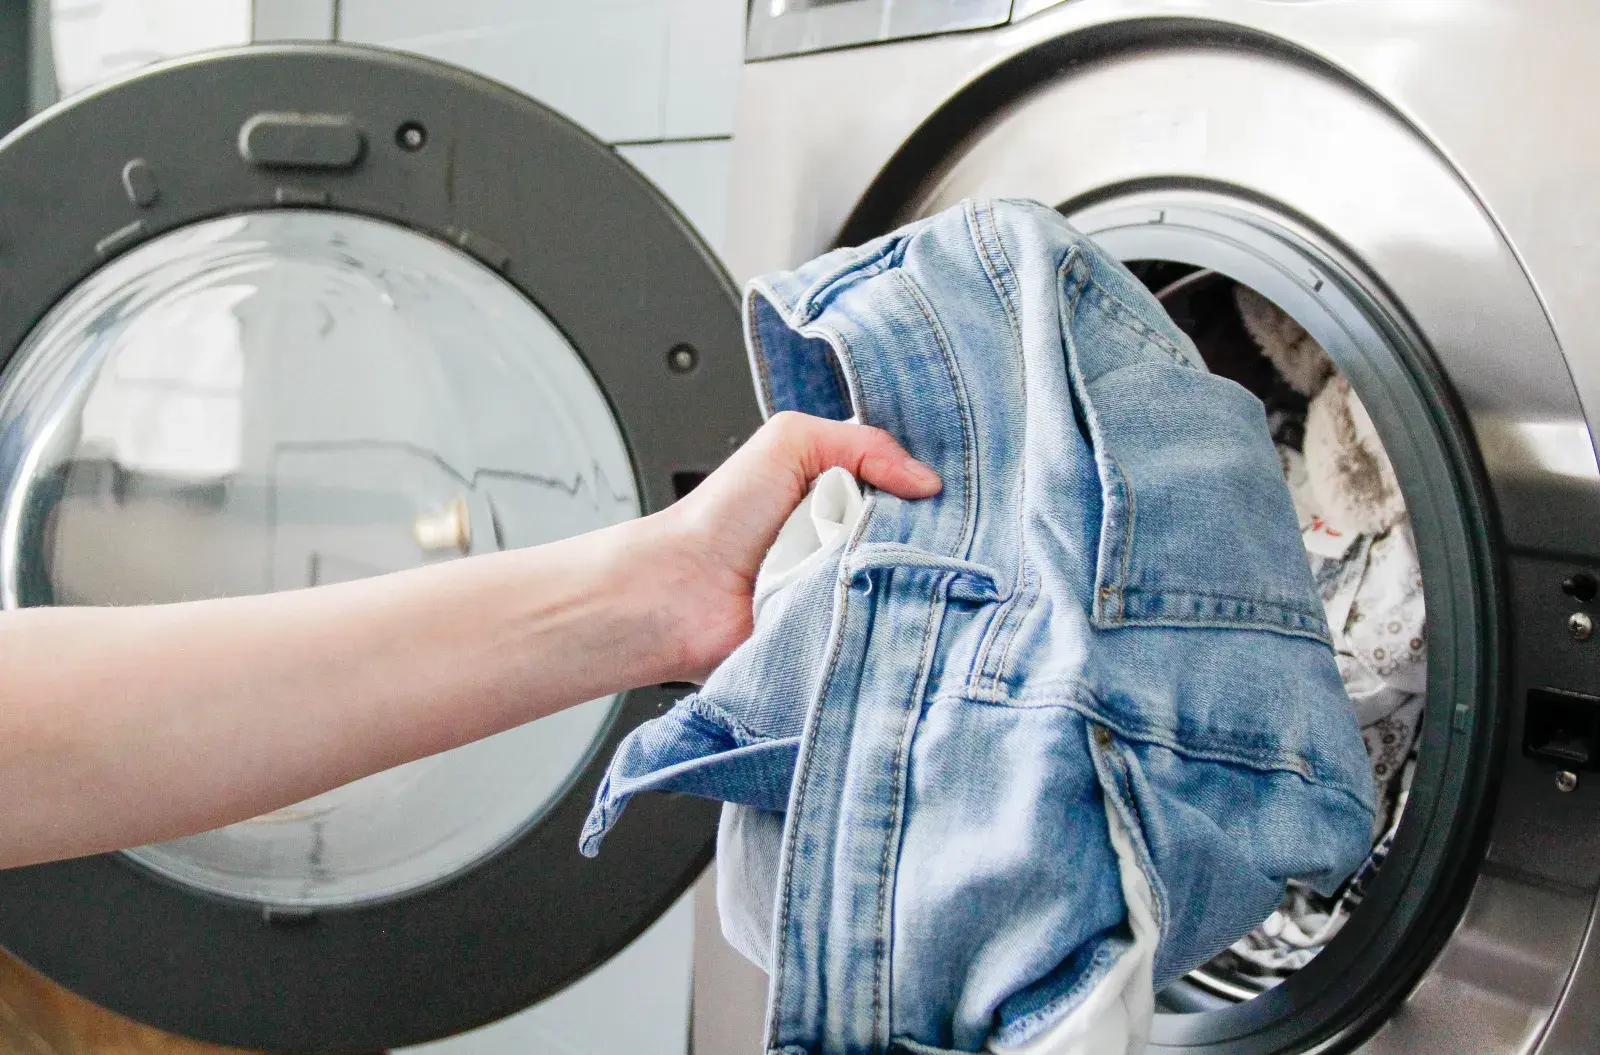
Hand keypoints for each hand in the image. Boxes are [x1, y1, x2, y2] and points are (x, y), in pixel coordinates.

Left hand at [648, 412, 940, 681]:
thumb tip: (928, 481)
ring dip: (905, 571)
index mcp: (843, 492)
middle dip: (931, 531)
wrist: (683, 591)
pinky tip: (882, 600)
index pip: (911, 486)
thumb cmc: (721, 516)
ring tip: (896, 563)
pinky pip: (885, 624)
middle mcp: (852, 539)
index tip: (959, 488)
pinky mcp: (846, 631)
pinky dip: (886, 613)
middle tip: (938, 529)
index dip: (932, 486)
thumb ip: (863, 443)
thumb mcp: (790, 442)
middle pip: (921, 535)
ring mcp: (851, 587)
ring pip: (909, 579)